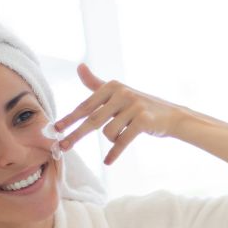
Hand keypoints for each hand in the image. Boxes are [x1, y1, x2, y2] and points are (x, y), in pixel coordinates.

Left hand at [53, 64, 186, 164]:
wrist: (171, 115)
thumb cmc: (140, 105)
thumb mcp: (118, 92)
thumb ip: (96, 84)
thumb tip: (79, 67)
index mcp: (112, 86)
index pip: (86, 105)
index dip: (70, 118)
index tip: (55, 129)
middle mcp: (122, 93)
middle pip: (93, 120)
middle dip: (76, 135)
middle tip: (62, 147)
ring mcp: (134, 106)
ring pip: (108, 132)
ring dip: (111, 140)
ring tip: (121, 136)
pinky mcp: (143, 120)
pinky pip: (122, 141)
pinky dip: (114, 153)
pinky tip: (108, 161)